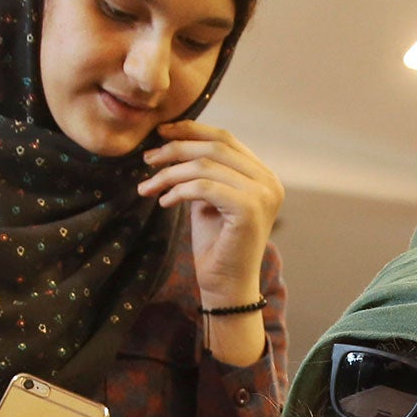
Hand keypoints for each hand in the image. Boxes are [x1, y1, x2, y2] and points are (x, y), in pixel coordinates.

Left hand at [140, 121, 281, 367]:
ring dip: (169, 174)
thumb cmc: (215, 244)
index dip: (191, 130)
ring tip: (148, 187)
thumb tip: (175, 139)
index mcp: (263, 175)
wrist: (226, 286)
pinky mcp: (249, 210)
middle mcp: (269, 182)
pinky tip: (163, 202)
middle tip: (147, 159)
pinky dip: (178, 191)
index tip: (160, 132)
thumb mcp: (208, 198)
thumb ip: (204, 170)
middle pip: (215, 146)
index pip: (226, 139)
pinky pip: (204, 187)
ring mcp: (263, 195)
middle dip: (175, 149)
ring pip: (205, 165)